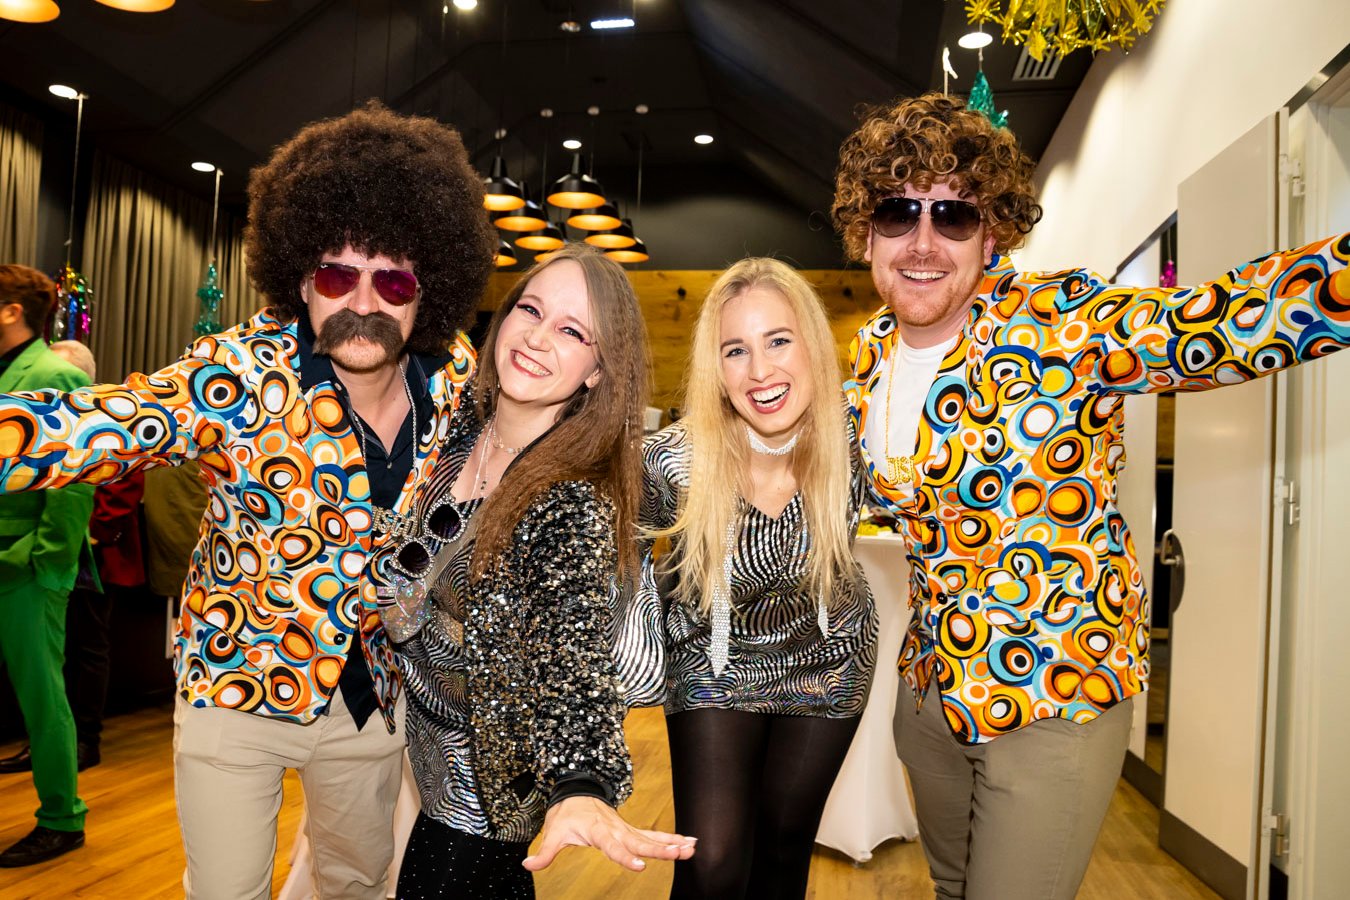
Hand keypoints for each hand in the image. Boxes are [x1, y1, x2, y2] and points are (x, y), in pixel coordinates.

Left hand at [522, 795, 696, 872]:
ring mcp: (626, 829)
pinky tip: (690, 843)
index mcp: (598, 830)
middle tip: (681, 853)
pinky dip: (672, 838)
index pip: (614, 846)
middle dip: (661, 849)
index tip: (641, 866)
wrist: (576, 792)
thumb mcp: (553, 831)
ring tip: (692, 848)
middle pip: (640, 841)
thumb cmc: (566, 813)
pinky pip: (653, 835)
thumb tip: (528, 865)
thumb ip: (545, 852)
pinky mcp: (630, 830)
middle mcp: (616, 829)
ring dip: (672, 843)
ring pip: (651, 837)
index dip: (626, 856)